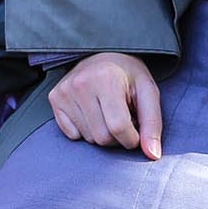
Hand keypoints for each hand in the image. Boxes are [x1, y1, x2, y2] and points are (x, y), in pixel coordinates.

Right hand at [48, 52, 162, 159]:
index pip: (118, 127)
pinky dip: (85, 131)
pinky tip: (91, 113)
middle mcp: (81, 84)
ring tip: (107, 113)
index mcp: (106, 79)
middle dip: (117, 137)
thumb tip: (153, 155)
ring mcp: (64, 91)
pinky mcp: (54, 98)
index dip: (132, 138)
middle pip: (102, 137)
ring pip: (88, 138)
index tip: (136, 130)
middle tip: (122, 118)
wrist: (102, 53)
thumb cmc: (128, 75)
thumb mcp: (148, 92)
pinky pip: (72, 135)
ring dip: (102, 134)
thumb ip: (152, 123)